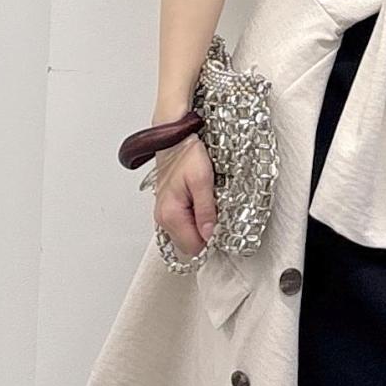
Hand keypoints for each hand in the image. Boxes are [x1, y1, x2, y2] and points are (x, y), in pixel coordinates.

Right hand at [150, 133, 217, 256]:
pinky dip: (195, 221)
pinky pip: (183, 226)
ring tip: (210, 208)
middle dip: (206, 236)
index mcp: (170, 214)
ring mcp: (163, 214)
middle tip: (218, 215)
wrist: (174, 138)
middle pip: (189, 246)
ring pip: (186, 237)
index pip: (193, 248)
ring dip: (201, 229)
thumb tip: (209, 234)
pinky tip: (202, 207)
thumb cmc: (186, 153)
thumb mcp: (202, 180)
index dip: (211, 241)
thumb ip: (206, 210)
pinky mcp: (167, 209)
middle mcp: (163, 218)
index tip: (223, 226)